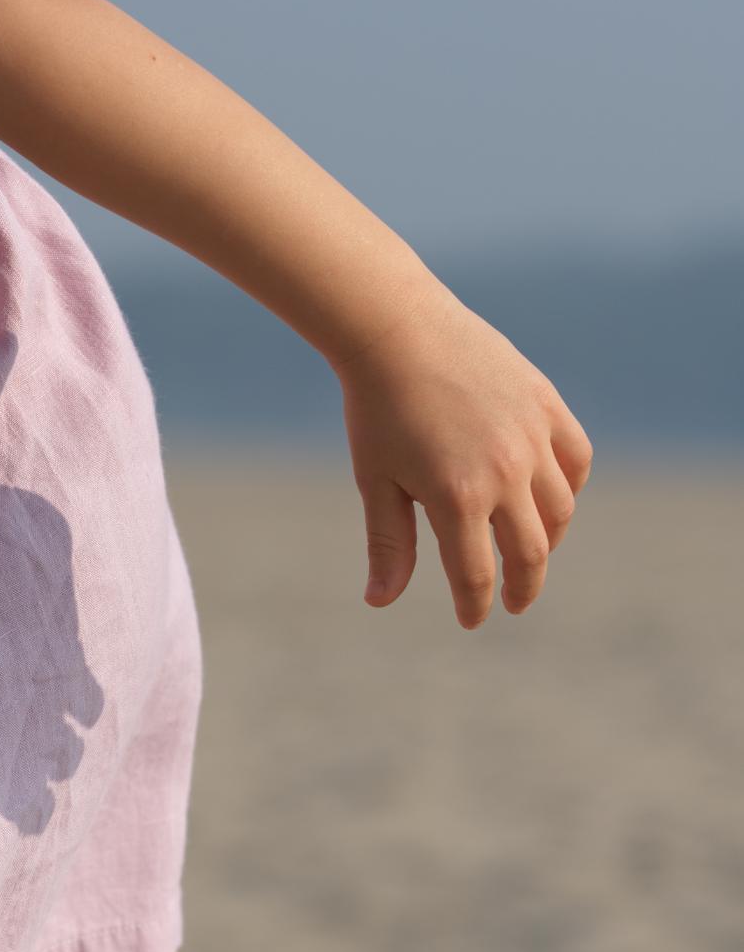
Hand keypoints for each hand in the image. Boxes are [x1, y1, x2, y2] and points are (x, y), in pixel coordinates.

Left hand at [341, 293, 591, 625]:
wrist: (398, 332)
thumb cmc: (377, 410)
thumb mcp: (375, 481)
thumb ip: (389, 544)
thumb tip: (380, 602)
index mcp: (457, 498)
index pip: (477, 573)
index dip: (476, 604)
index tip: (472, 620)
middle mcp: (506, 472)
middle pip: (531, 551)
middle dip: (524, 586)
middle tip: (514, 603)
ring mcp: (533, 437)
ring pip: (560, 509)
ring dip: (549, 540)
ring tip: (531, 553)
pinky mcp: (547, 405)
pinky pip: (575, 460)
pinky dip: (569, 487)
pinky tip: (552, 501)